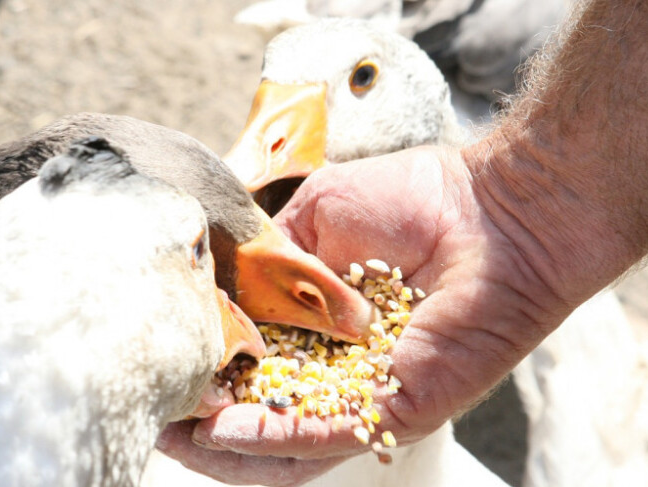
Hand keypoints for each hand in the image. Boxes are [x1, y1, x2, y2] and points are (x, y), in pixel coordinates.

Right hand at [159, 147, 568, 485]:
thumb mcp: (316, 219)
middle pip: (260, 416)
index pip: (251, 362)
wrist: (491, 210)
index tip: (159, 364)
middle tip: (156, 419)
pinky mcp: (394, 409)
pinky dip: (271, 437)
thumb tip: (220, 288)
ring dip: (225, 444)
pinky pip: (325, 434)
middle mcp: (337, 369)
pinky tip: (223, 428)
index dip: (205, 369)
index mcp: (318, 325)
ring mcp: (364, 395)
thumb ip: (269, 259)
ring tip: (176, 435)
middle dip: (202, 422)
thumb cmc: (415, 202)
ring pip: (285, 446)